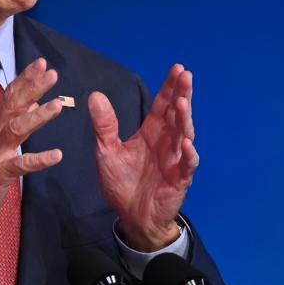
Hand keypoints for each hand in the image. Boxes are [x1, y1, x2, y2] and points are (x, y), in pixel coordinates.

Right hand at [0, 58, 63, 236]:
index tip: (41, 64)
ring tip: (57, 106)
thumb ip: (12, 119)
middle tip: (52, 74)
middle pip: (12, 106)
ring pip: (16, 129)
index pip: (9, 95)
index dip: (25, 78)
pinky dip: (39, 159)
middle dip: (32, 88)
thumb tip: (31, 102)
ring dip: (37, 116)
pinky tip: (57, 155)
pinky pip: (21, 165)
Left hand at [90, 64, 197, 251]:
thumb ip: (104, 125)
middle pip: (177, 114)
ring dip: (185, 119)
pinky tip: (186, 144)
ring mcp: (175, 159)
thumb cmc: (123, 182)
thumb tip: (94, 95)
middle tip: (185, 76)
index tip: (177, 68)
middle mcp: (167, 142)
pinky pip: (187, 165)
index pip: (163, 105)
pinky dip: (188, 155)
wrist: (131, 216)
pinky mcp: (179, 179)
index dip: (170, 87)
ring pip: (184, 135)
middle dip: (182, 94)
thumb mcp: (107, 151)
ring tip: (183, 103)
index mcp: (151, 132)